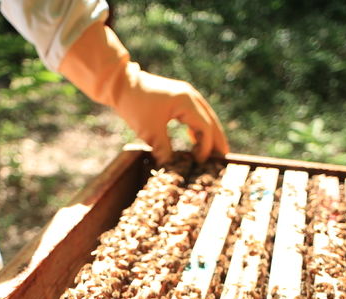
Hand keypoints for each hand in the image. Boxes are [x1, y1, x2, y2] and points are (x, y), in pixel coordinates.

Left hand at [60, 21, 228, 164]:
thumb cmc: (135, 105)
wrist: (121, 84)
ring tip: (214, 151)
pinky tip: (195, 140)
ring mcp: (186, 94)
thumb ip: (163, 150)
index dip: (205, 147)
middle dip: (217, 140)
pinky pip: (195, 113)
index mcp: (186, 102)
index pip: (204, 127)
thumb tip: (171, 167)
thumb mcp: (149, 131)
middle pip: (211, 120)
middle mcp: (191, 96)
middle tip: (224, 157)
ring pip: (204, 116)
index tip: (200, 162)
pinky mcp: (178, 96)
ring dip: (209, 133)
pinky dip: (197, 127)